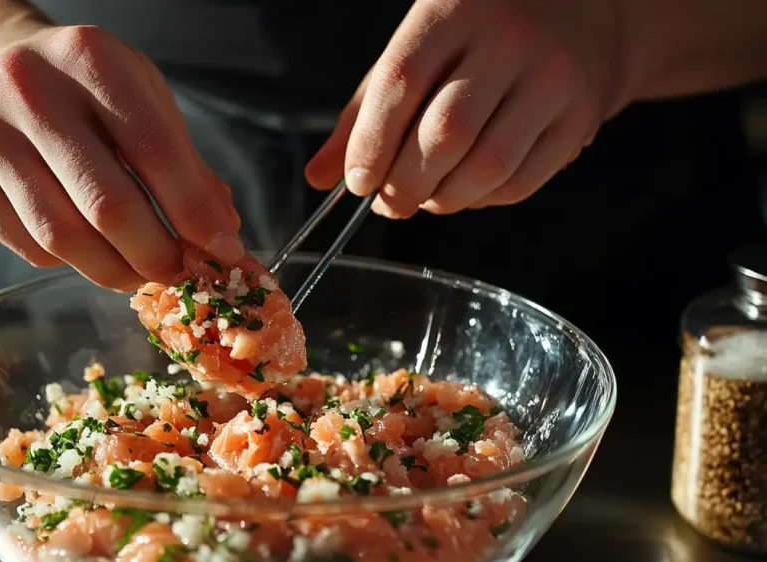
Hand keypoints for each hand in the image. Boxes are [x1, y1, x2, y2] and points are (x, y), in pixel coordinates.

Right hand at [0, 24, 242, 289]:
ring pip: (62, 238)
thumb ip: (183, 160)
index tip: (222, 250)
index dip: (194, 213)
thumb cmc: (77, 82)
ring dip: (114, 270)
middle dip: (155, 255)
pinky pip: (28, 247)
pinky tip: (86, 246)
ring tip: (139, 272)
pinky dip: (70, 261)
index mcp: (88, 59)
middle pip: (107, 206)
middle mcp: (28, 91)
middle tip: (179, 273)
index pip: (154, 151)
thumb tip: (220, 231)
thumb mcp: (139, 94)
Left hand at [306, 0, 630, 216]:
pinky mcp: (580, 117)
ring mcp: (553, 78)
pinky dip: (480, 201)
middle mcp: (509, 39)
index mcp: (453, 9)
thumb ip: (365, 113)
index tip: (357, 181)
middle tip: (389, 201)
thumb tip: (321, 176)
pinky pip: (520, 183)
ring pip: (485, 168)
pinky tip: (465, 188)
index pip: (401, 84)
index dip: (371, 145)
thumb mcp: (416, 50)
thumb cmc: (478, 34)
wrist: (582, 10)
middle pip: (445, 135)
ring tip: (425, 196)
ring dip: (441, 201)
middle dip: (404, 185)